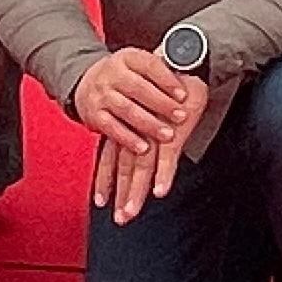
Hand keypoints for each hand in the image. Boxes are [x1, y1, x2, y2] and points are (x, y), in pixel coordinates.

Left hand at [72, 47, 207, 221]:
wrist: (181, 61)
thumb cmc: (166, 87)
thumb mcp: (148, 108)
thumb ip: (141, 126)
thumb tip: (139, 143)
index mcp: (128, 126)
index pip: (111, 159)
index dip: (105, 181)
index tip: (100, 202)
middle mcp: (136, 131)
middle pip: (124, 169)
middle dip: (121, 195)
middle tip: (120, 219)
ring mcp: (153, 132)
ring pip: (142, 168)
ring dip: (136, 192)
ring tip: (130, 213)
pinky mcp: (172, 130)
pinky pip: (168, 157)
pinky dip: (164, 175)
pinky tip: (161, 192)